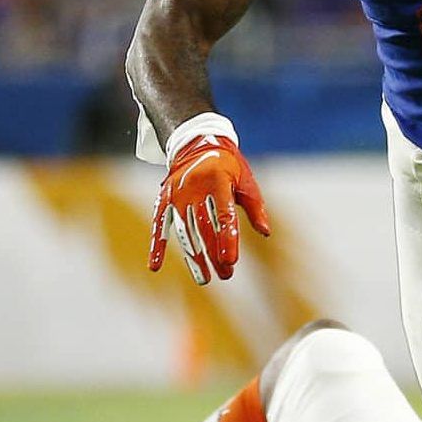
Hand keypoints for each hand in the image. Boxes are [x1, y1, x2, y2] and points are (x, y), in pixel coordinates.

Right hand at [148, 120, 270, 284]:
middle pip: (204, 228)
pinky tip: (155, 266)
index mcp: (217, 181)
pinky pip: (158, 225)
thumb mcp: (246, 180)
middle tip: (224, 274)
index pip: (223, 216)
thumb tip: (265, 232)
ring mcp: (176, 195)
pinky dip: (156, 245)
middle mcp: (194, 188)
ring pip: (185, 231)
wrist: (196, 143)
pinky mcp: (163, 200)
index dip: (227, 239)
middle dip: (214, 254)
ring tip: (204, 278)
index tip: (230, 260)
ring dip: (193, 256)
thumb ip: (256, 207)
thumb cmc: (228, 166)